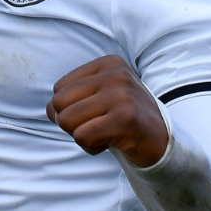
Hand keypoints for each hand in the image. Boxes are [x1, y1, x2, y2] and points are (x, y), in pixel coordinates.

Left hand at [48, 55, 169, 166]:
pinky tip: (111, 143)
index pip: (59, 88)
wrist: (161, 141)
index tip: (96, 112)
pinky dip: (90, 147)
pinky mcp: (125, 119)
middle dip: (70, 122)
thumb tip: (50, 110)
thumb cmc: (121, 118)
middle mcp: (116, 75)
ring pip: (66, 120)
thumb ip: (70, 97)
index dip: (68, 108)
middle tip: (96, 126)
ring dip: (80, 135)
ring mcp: (122, 96)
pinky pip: (82, 136)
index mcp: (108, 63)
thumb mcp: (99, 96)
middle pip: (58, 103)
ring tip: (104, 133)